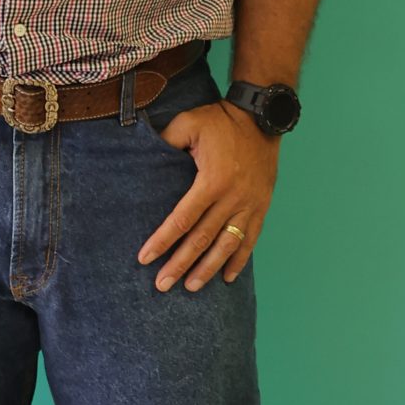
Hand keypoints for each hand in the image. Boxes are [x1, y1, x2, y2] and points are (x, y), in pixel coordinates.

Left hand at [137, 99, 280, 291]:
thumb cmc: (220, 121)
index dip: (162, 240)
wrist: (261, 118)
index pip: (182, 219)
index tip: (145, 258)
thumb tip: (142, 155)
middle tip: (162, 285)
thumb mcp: (188, 123)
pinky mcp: (262, 207)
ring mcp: (250, 205)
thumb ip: (165, 141)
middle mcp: (232, 198)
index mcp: (211, 180)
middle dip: (180, 264)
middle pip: (202, 239)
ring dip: (208, 268)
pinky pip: (250, 239)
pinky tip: (226, 277)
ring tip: (191, 287)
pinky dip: (239, 260)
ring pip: (227, 245)